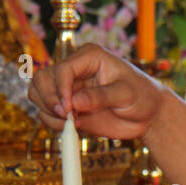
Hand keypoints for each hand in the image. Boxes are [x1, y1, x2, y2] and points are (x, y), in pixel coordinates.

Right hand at [27, 43, 164, 139]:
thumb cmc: (142, 97)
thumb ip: (100, 97)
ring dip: (48, 111)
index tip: (68, 109)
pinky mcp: (68, 108)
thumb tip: (74, 102)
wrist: (147, 116)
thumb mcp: (126, 94)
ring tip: (70, 122)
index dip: (60, 89)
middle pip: (42, 79)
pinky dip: (53, 123)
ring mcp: (69, 89)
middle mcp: (74, 70)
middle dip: (48, 100)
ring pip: (38, 94)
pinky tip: (73, 127)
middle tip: (65, 116)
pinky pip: (46, 114)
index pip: (62, 69)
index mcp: (88, 57)